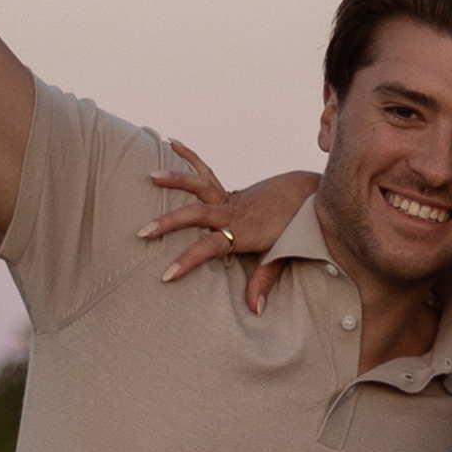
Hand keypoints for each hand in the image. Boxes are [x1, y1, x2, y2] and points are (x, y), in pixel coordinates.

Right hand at [138, 144, 315, 313]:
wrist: (308, 194)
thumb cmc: (296, 227)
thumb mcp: (282, 255)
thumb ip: (265, 280)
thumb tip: (255, 309)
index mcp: (244, 231)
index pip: (210, 247)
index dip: (188, 260)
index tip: (166, 274)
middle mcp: (233, 211)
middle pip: (196, 213)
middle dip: (169, 223)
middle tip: (142, 232)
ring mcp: (231, 197)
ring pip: (200, 185)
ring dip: (176, 180)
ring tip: (150, 177)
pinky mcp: (229, 189)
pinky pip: (206, 171)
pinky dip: (190, 156)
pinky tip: (173, 142)